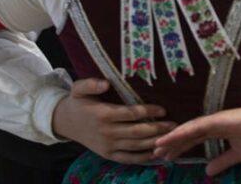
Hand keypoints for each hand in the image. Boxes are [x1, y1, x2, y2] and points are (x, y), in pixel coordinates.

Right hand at [52, 79, 176, 164]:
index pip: (130, 114)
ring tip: (171, 138)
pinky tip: (157, 153)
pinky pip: (128, 158)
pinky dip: (143, 157)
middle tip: (175, 125)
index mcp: (103, 115)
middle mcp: (107, 132)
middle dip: (157, 129)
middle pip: (137, 132)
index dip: (148, 112)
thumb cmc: (78, 102)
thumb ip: (91, 83)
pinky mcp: (108, 155)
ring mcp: (108, 146)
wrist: (65, 122)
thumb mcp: (79, 88)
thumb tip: (106, 83)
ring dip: (154, 143)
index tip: (163, 109)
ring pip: (135, 146)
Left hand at [153, 106, 240, 174]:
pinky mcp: (218, 120)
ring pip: (189, 129)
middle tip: (156, 153)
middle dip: (172, 144)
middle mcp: (213, 124)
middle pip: (187, 134)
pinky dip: (182, 132)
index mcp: (218, 130)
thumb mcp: (238, 154)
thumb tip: (208, 172)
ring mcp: (215, 120)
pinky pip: (197, 127)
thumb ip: (223, 161)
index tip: (167, 156)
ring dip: (173, 138)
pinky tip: (171, 138)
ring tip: (158, 146)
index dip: (180, 146)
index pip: (194, 138)